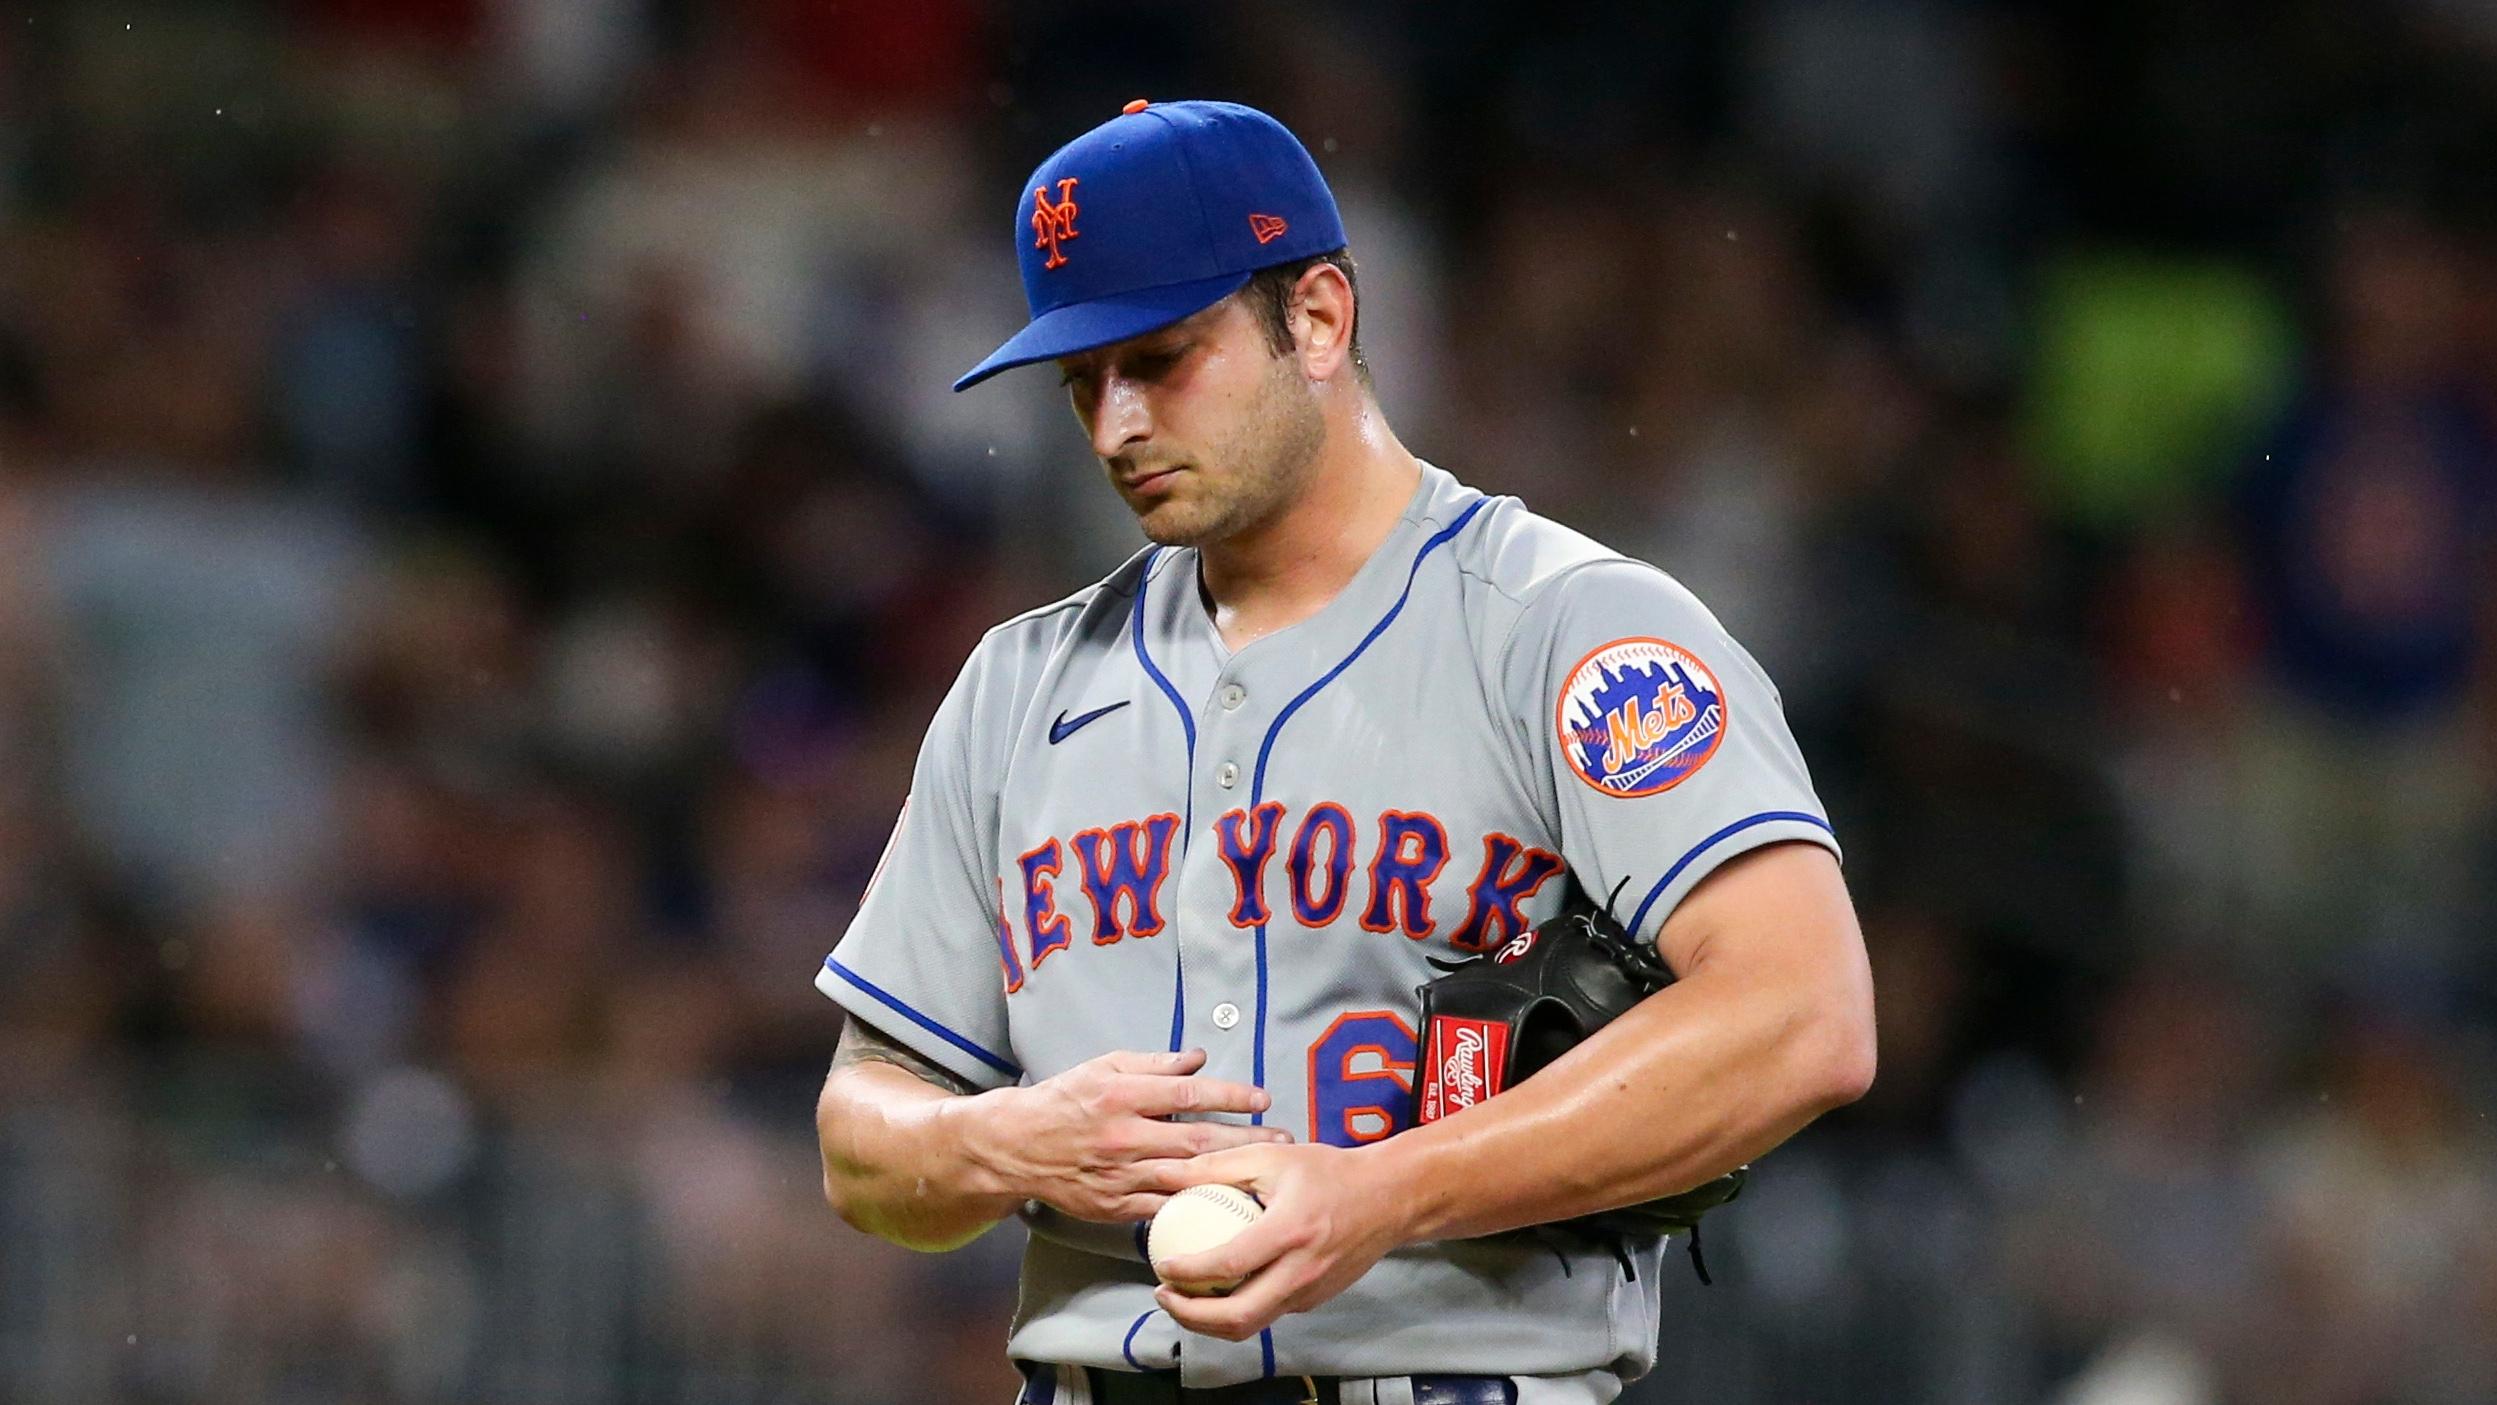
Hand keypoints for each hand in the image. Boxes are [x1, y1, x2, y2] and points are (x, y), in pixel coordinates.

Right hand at [966, 1048, 1290, 1222]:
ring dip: (1229, 1176)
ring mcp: (1119, 1175)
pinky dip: (1195, 1207)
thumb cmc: (1064, 1100)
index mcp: (1122, 1095)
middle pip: (1196, 1140)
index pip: (1188, 1093)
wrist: (1016, 1146)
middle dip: (1245, 1141)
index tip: (1262, 1098)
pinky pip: (1163, 1208)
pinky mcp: (1115, 1206)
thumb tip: (1199, 1058)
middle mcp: (1123, 1136)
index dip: (1229, 1096)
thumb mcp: (1104, 1067)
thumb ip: (1154, 1064)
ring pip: (1185, 1178)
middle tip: (1283, 1141)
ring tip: (1265, 1175)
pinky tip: (1225, 1205)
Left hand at [1148, 1141, 1412, 1340]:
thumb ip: (1215, 1166)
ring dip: (1209, 1321)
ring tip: (1183, 1297)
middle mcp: (1301, 1271)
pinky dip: (1235, 1310)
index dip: (1187, 1272)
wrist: (1389, 1198)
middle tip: (1165, 1295)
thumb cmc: (1329, 1172)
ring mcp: (1309, 1293)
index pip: (1228, 1264)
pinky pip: (1267, 1313)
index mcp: (1290, 1231)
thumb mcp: (1272, 1156)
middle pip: (1237, 1317)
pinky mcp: (1312, 1301)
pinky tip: (1218, 1288)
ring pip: (1250, 1325)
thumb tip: (1164, 1173)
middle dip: (1190, 1316)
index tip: (1162, 1265)